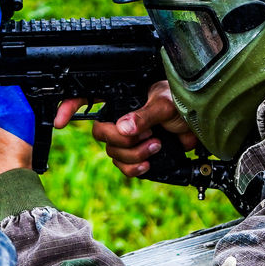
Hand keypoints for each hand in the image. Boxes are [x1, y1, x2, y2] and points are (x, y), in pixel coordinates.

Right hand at [55, 81, 197, 177]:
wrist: (204, 125)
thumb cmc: (185, 103)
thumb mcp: (165, 104)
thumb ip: (144, 115)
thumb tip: (124, 128)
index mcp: (122, 97)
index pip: (87, 98)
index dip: (69, 107)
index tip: (60, 121)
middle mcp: (122, 116)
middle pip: (100, 134)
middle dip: (121, 140)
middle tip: (145, 136)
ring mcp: (129, 136)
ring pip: (113, 153)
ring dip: (134, 154)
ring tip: (156, 145)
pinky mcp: (139, 153)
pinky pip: (124, 167)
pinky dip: (135, 168)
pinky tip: (149, 162)